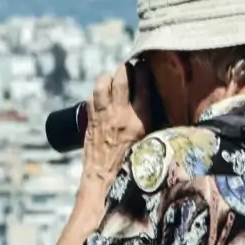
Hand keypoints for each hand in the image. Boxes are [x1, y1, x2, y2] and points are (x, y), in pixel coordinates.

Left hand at [79, 65, 148, 192]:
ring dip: (106, 77)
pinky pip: (92, 98)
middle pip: (121, 79)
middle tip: (126, 68)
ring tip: (111, 76)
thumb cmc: (130, 163)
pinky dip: (96, 93)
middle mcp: (121, 113)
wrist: (105, 178)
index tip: (144, 66)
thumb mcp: (148, 139)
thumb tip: (154, 105)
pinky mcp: (90, 120)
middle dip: (123, 69)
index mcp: (140, 119)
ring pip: (102, 84)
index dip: (143, 72)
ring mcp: (103, 115)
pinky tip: (100, 94)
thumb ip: (149, 120)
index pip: (144, 85)